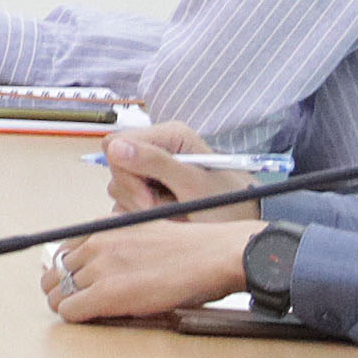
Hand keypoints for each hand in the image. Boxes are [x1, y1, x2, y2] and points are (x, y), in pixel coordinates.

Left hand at [45, 220, 256, 322]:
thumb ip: (118, 239)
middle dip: (61, 288)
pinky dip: (73, 317)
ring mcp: (99, 268)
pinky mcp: (107, 293)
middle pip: (55, 272)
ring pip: (58, 292)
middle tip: (71, 301)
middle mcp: (95, 244)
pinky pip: (69, 310)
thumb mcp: (144, 229)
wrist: (210, 255)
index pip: (63, 251)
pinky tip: (86, 319)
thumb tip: (103, 254)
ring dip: (66, 304)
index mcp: (103, 228)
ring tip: (79, 312)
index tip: (73, 282)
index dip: (66, 271)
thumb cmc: (188, 248)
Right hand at [102, 124, 243, 216]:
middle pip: (115, 165)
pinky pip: (124, 199)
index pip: (116, 142)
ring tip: (171, 212)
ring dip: (139, 205)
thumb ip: (156, 163)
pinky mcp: (147, 187)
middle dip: (134, 192)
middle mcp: (156, 147)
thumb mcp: (193, 184)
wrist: (242, 222)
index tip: (147, 198)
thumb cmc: (227, 201)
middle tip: (162, 208)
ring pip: (118, 185)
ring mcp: (150, 168)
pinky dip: (140, 213)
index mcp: (168, 135)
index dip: (125, 171)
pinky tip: (165, 215)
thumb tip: (116, 147)